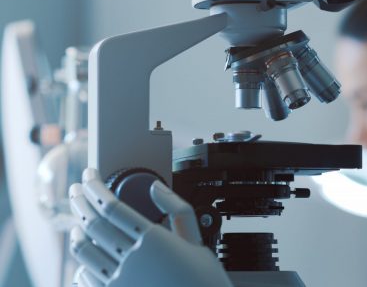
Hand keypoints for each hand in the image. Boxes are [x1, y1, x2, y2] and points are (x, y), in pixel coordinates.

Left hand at [69, 168, 232, 286]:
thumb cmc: (203, 280)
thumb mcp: (198, 240)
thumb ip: (178, 209)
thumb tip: (156, 187)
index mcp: (154, 239)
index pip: (112, 206)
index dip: (95, 187)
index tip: (89, 176)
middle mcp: (133, 258)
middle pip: (94, 223)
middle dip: (81, 201)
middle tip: (77, 189)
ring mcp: (120, 280)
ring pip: (84, 249)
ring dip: (76, 230)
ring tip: (78, 220)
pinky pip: (85, 276)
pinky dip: (82, 261)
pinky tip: (86, 253)